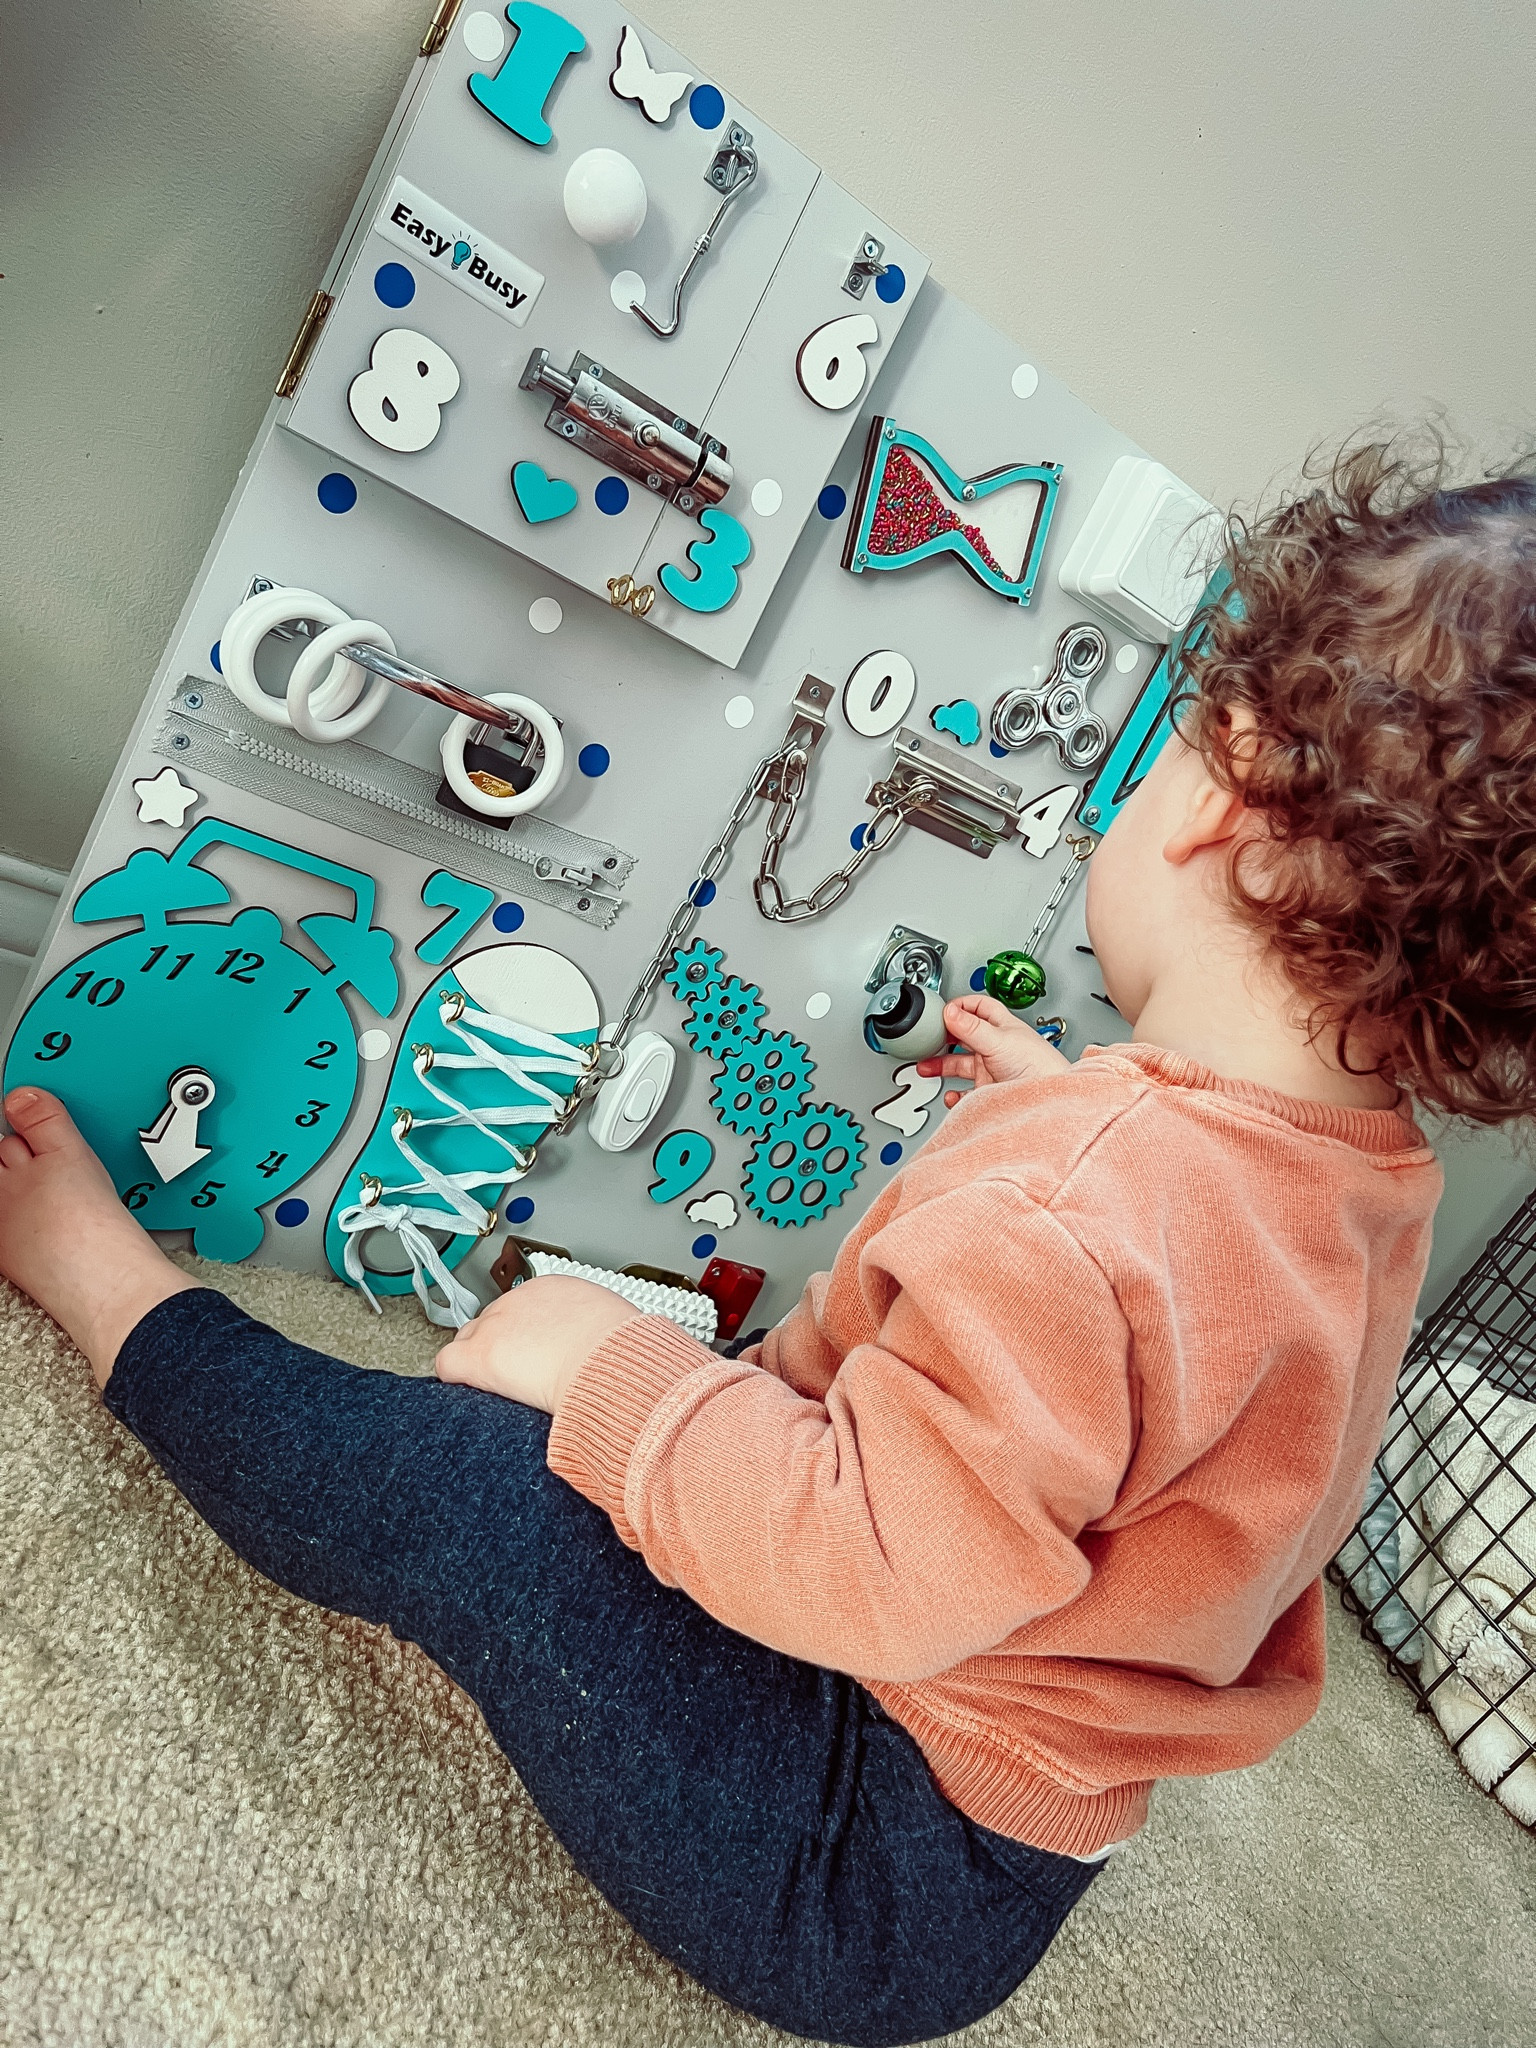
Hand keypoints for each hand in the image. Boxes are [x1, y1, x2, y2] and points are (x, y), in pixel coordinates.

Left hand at [435, 1273, 641, 1413]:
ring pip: (468, 1340)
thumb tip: (604, 1347)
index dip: (525, 1335)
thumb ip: (596, 1330)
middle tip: (517, 1372)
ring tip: (495, 1386)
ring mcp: (495, 1326)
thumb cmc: (621, 1350)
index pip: (522, 1307)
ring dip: (478, 1361)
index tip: (536, 1352)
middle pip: (491, 1321)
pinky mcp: (478, 1356)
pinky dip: (454, 1380)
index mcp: (553, 1289)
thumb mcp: (612, 1327)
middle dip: (499, 1346)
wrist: (608, 1362)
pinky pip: (448, 1365)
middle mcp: (519, 1300)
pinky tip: (465, 1394)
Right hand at [916, 994, 1069, 1104]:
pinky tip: (951, 1094)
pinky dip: (954, 1095)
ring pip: (959, 1064)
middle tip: (926, 1039)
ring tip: (926, 1067)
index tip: (940, 1011)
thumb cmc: (1038, 1067)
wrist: (1050, 1101)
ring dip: (941, 1065)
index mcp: (1001, 1027)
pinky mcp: (988, 1092)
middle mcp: (996, 1047)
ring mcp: (991, 1070)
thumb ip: (971, 1028)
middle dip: (943, 1037)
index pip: (978, 1007)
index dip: (960, 1005)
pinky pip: (964, 1093)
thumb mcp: (999, 1041)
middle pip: (963, 1036)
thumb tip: (949, 1010)